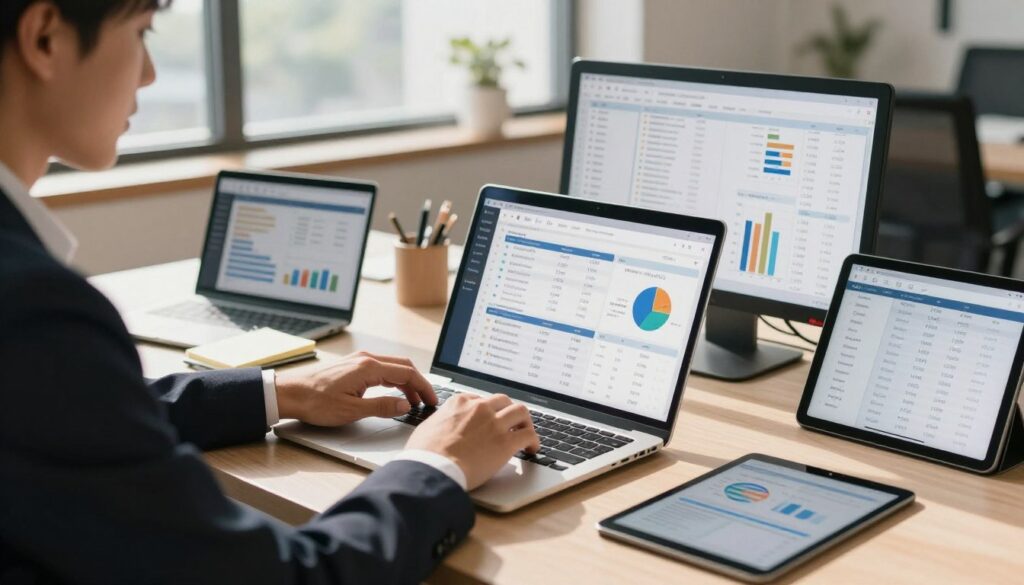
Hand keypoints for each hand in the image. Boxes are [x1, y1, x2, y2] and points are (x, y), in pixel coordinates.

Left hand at [275, 351, 436, 425]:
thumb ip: (382, 407)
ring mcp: (358, 360)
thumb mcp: (351, 410)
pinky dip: (393, 379)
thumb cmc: (314, 402)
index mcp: (368, 367)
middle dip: (418, 383)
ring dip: (405, 382)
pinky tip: (393, 392)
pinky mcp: (352, 365)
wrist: (288, 393)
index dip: (423, 387)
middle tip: (427, 401)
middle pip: (403, 366)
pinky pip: (380, 368)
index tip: (431, 400)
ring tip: (412, 400)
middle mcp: (365, 359)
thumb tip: (404, 405)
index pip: (407, 373)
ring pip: (392, 366)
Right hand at [405, 393, 539, 489]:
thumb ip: (440, 422)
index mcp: (460, 402)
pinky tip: (532, 449)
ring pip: (521, 412)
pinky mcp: (506, 442)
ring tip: (526, 433)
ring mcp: (494, 423)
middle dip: (508, 411)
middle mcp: (480, 408)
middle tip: (511, 424)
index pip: (481, 400)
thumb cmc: (424, 453)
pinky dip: (534, 440)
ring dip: (525, 422)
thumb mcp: (427, 427)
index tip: (490, 419)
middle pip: (504, 401)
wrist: (433, 468)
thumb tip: (441, 427)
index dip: (488, 411)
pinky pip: (529, 434)